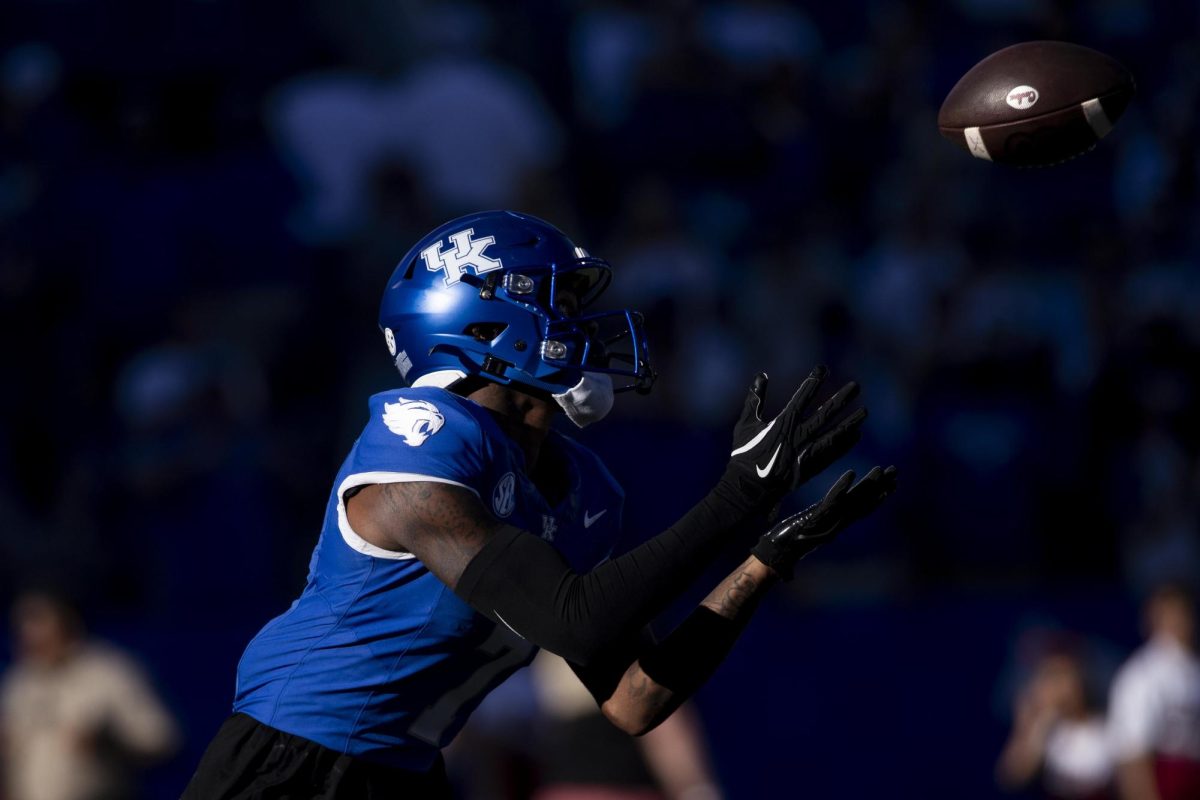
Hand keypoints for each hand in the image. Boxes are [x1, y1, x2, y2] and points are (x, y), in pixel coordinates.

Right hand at [723, 367, 866, 510]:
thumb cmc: (744, 454)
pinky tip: (855, 435)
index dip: (814, 381)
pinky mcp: (811, 468)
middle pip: (826, 414)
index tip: (824, 368)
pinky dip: (845, 444)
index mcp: (783, 424)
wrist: (749, 489)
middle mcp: (799, 437)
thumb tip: (761, 375)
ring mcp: (807, 453)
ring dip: (850, 422)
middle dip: (842, 399)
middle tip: (856, 386)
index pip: (802, 397)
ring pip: (835, 434)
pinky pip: (833, 453)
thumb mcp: (745, 424)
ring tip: (865, 412)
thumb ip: (754, 399)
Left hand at [751, 466, 896, 579]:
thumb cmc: (785, 551)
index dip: (875, 499)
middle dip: (880, 487)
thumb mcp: (801, 539)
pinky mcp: (817, 517)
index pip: (860, 510)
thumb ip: (807, 536)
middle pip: (863, 502)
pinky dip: (841, 487)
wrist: (776, 558)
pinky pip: (831, 500)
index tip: (889, 489)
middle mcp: (836, 523)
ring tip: (882, 470)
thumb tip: (812, 532)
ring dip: (868, 484)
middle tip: (895, 472)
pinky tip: (851, 473)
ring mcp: (828, 520)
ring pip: (853, 499)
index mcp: (834, 526)